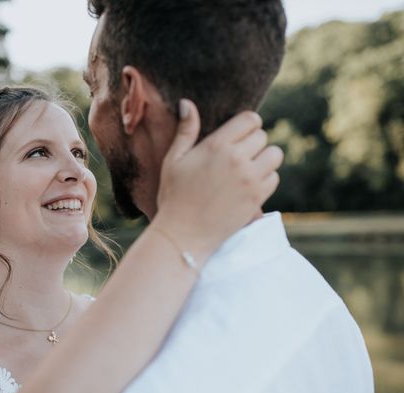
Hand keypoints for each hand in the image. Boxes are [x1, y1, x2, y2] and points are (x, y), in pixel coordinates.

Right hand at [154, 99, 282, 264]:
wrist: (183, 234)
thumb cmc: (173, 196)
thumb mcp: (173, 160)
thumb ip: (185, 131)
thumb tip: (187, 103)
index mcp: (216, 145)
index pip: (250, 120)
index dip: (247, 125)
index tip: (239, 135)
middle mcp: (236, 159)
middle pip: (263, 136)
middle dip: (253, 143)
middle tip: (238, 156)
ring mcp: (249, 179)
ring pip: (274, 155)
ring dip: (264, 160)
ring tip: (246, 170)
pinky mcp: (257, 198)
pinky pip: (274, 178)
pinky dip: (265, 180)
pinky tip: (248, 186)